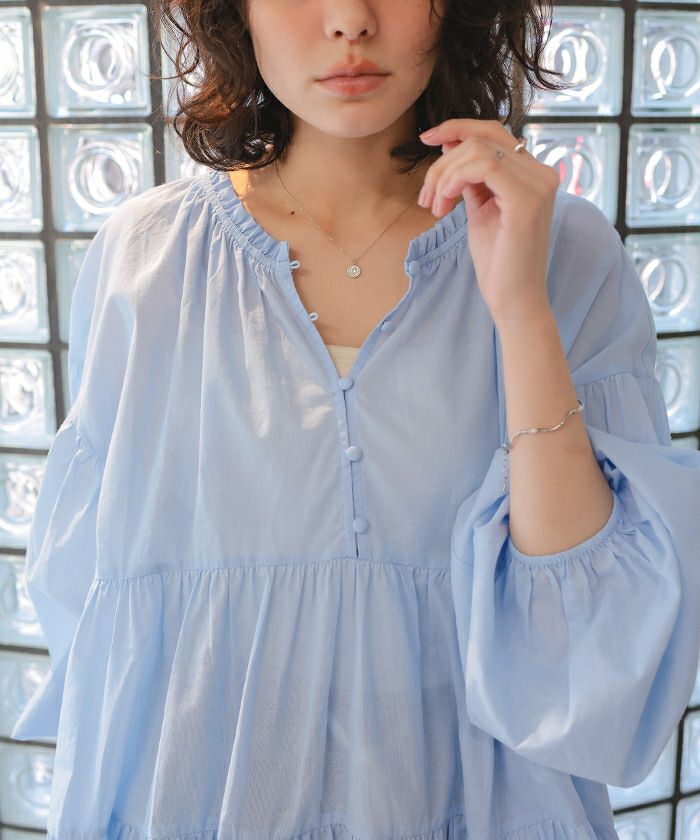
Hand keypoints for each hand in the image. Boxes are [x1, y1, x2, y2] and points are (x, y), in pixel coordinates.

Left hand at [418, 118, 559, 323]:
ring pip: (478, 150)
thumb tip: (449, 145)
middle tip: (425, 197)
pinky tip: (445, 204)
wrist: (513, 298)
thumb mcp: (479, 208)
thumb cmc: (497, 260)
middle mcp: (541, 173)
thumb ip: (470, 177)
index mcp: (532, 173)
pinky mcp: (527, 200)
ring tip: (434, 207)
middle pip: (483, 137)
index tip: (427, 138)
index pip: (493, 132)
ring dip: (443, 175)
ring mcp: (538, 184)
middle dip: (443, 162)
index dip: (457, 128)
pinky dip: (454, 179)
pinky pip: (483, 166)